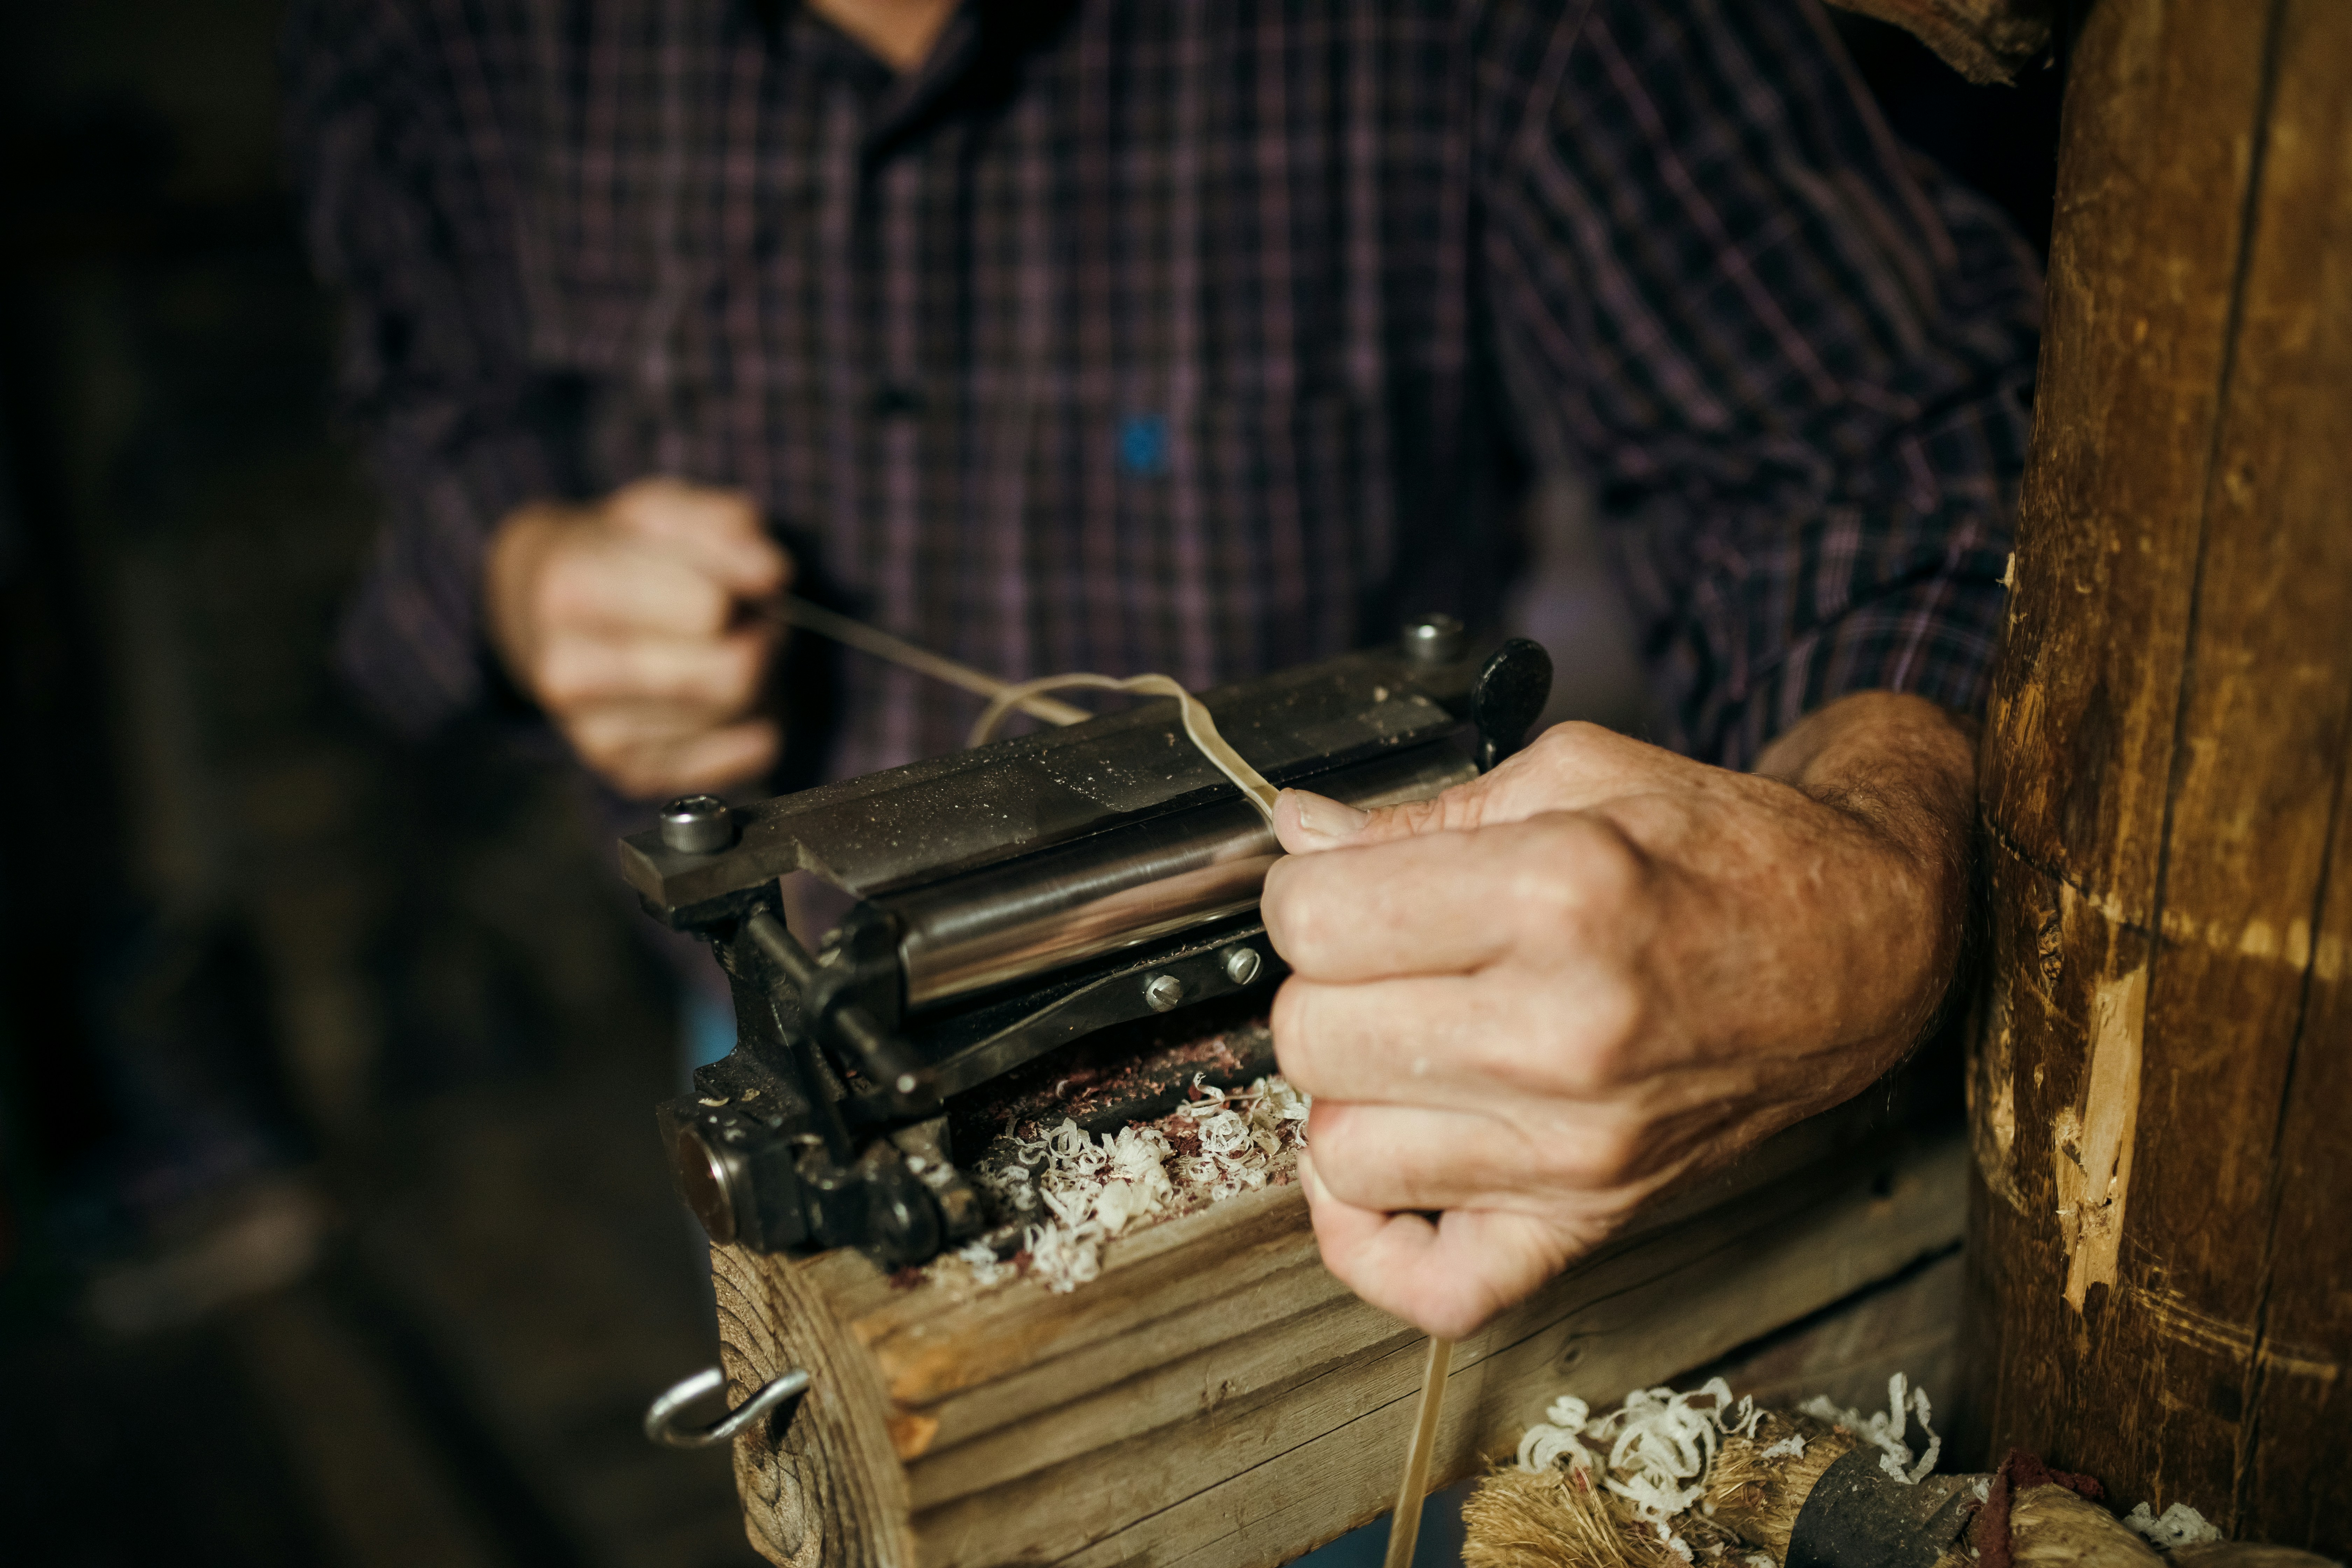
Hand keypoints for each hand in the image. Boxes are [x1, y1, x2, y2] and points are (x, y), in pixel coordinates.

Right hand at [485, 477, 789, 798]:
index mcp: (572, 591)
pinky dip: (762, 724)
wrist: (542, 612)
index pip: (709, 608)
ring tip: (729, 648)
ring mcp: (596, 736)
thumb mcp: (661, 511)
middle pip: (733, 671)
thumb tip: (770, 573)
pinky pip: (743, 761)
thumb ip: (723, 526)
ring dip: (762, 678)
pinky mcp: (632, 774)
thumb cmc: (614, 552)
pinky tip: (735, 698)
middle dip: (760, 636)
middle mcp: (571, 674)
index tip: (746, 577)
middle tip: (749, 616)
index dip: (748, 587)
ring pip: (738, 714)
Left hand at [1259, 692, 1975, 1337]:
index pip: (1310, 921)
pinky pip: (1428, 1285)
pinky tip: (1395, 1161)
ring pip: (1341, 1152)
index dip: (1308, 891)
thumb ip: (1416, 814)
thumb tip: (1298, 834)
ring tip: (1409, 1045)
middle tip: (1387, 961)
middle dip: (1327, 986)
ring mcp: (1578, 1150)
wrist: (1854, 947)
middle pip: (1310, 1036)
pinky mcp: (1591, 1222)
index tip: (1346, 887)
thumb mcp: (1571, 777)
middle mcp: (1565, 1036)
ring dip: (1351, 1095)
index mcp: (1555, 898)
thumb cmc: (1721, 857)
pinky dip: (1374, 1240)